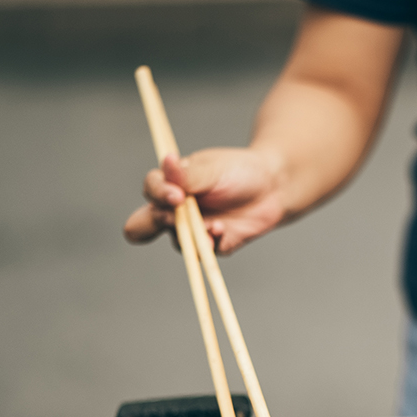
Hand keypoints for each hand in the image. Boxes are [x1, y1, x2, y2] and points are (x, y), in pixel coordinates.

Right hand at [125, 148, 288, 253]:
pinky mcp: (214, 245)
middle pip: (142, 226)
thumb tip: (167, 161)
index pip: (150, 191)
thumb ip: (187, 175)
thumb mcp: (212, 168)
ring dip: (190, 237)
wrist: (273, 186)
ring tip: (213, 225)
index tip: (176, 195)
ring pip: (177, 243)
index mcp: (171, 186)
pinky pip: (205, 254)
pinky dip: (212, 244)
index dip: (158, 194)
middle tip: (173, 218)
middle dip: (152, 225)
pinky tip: (222, 230)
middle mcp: (176, 211)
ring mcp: (193, 230)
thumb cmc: (239, 171)